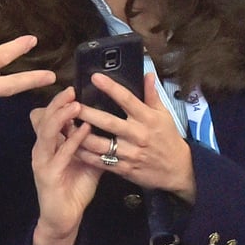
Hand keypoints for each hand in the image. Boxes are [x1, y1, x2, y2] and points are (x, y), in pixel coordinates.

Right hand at [29, 86, 101, 244]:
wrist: (63, 217)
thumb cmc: (75, 187)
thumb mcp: (87, 159)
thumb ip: (93, 140)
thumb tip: (110, 121)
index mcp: (50, 143)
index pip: (51, 116)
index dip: (60, 101)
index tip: (74, 87)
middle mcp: (43, 148)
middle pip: (45, 119)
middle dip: (58, 103)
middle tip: (72, 89)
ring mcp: (42, 161)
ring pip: (48, 133)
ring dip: (62, 117)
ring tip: (76, 104)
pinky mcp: (47, 174)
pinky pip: (60, 154)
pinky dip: (72, 140)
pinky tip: (83, 130)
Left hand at [76, 72, 196, 203]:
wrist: (178, 170)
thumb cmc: (169, 139)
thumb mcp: (164, 115)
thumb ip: (152, 95)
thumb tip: (146, 74)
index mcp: (147, 119)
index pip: (127, 99)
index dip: (111, 87)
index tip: (95, 77)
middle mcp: (137, 135)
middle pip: (108, 122)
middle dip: (87, 113)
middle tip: (71, 105)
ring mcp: (130, 153)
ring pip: (100, 144)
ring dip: (80, 136)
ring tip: (65, 126)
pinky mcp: (124, 169)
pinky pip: (100, 162)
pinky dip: (85, 155)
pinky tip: (71, 147)